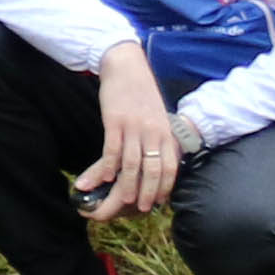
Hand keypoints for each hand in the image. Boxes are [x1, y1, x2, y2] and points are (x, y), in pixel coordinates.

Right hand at [73, 44, 181, 218]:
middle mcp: (153, 132)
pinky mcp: (115, 121)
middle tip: (140, 208)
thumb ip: (160, 137)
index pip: (169, 168)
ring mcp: (134, 127)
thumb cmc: (141, 93)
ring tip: (121, 200)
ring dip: (127, 185)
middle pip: (152, 170)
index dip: (164, 188)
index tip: (158, 202)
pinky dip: (108, 166)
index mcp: (166, 133)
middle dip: (147, 193)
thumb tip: (158, 160)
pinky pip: (112, 149)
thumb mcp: (158, 116)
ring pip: (132, 164)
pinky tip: (104, 178)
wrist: (126, 67)